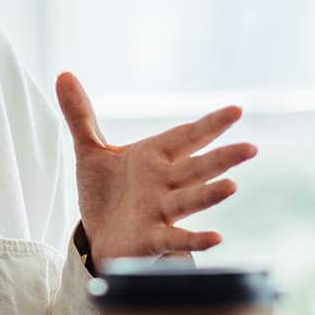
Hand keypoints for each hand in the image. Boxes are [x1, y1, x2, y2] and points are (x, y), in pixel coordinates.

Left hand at [56, 72, 256, 260]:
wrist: (97, 237)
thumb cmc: (105, 193)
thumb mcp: (90, 151)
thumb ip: (81, 114)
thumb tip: (63, 75)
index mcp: (154, 157)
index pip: (186, 136)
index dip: (210, 124)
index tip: (236, 111)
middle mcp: (164, 183)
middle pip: (196, 167)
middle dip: (222, 157)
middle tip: (251, 148)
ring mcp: (161, 211)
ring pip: (189, 200)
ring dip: (210, 194)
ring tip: (232, 186)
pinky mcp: (152, 238)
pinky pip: (176, 238)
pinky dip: (196, 239)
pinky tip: (216, 238)